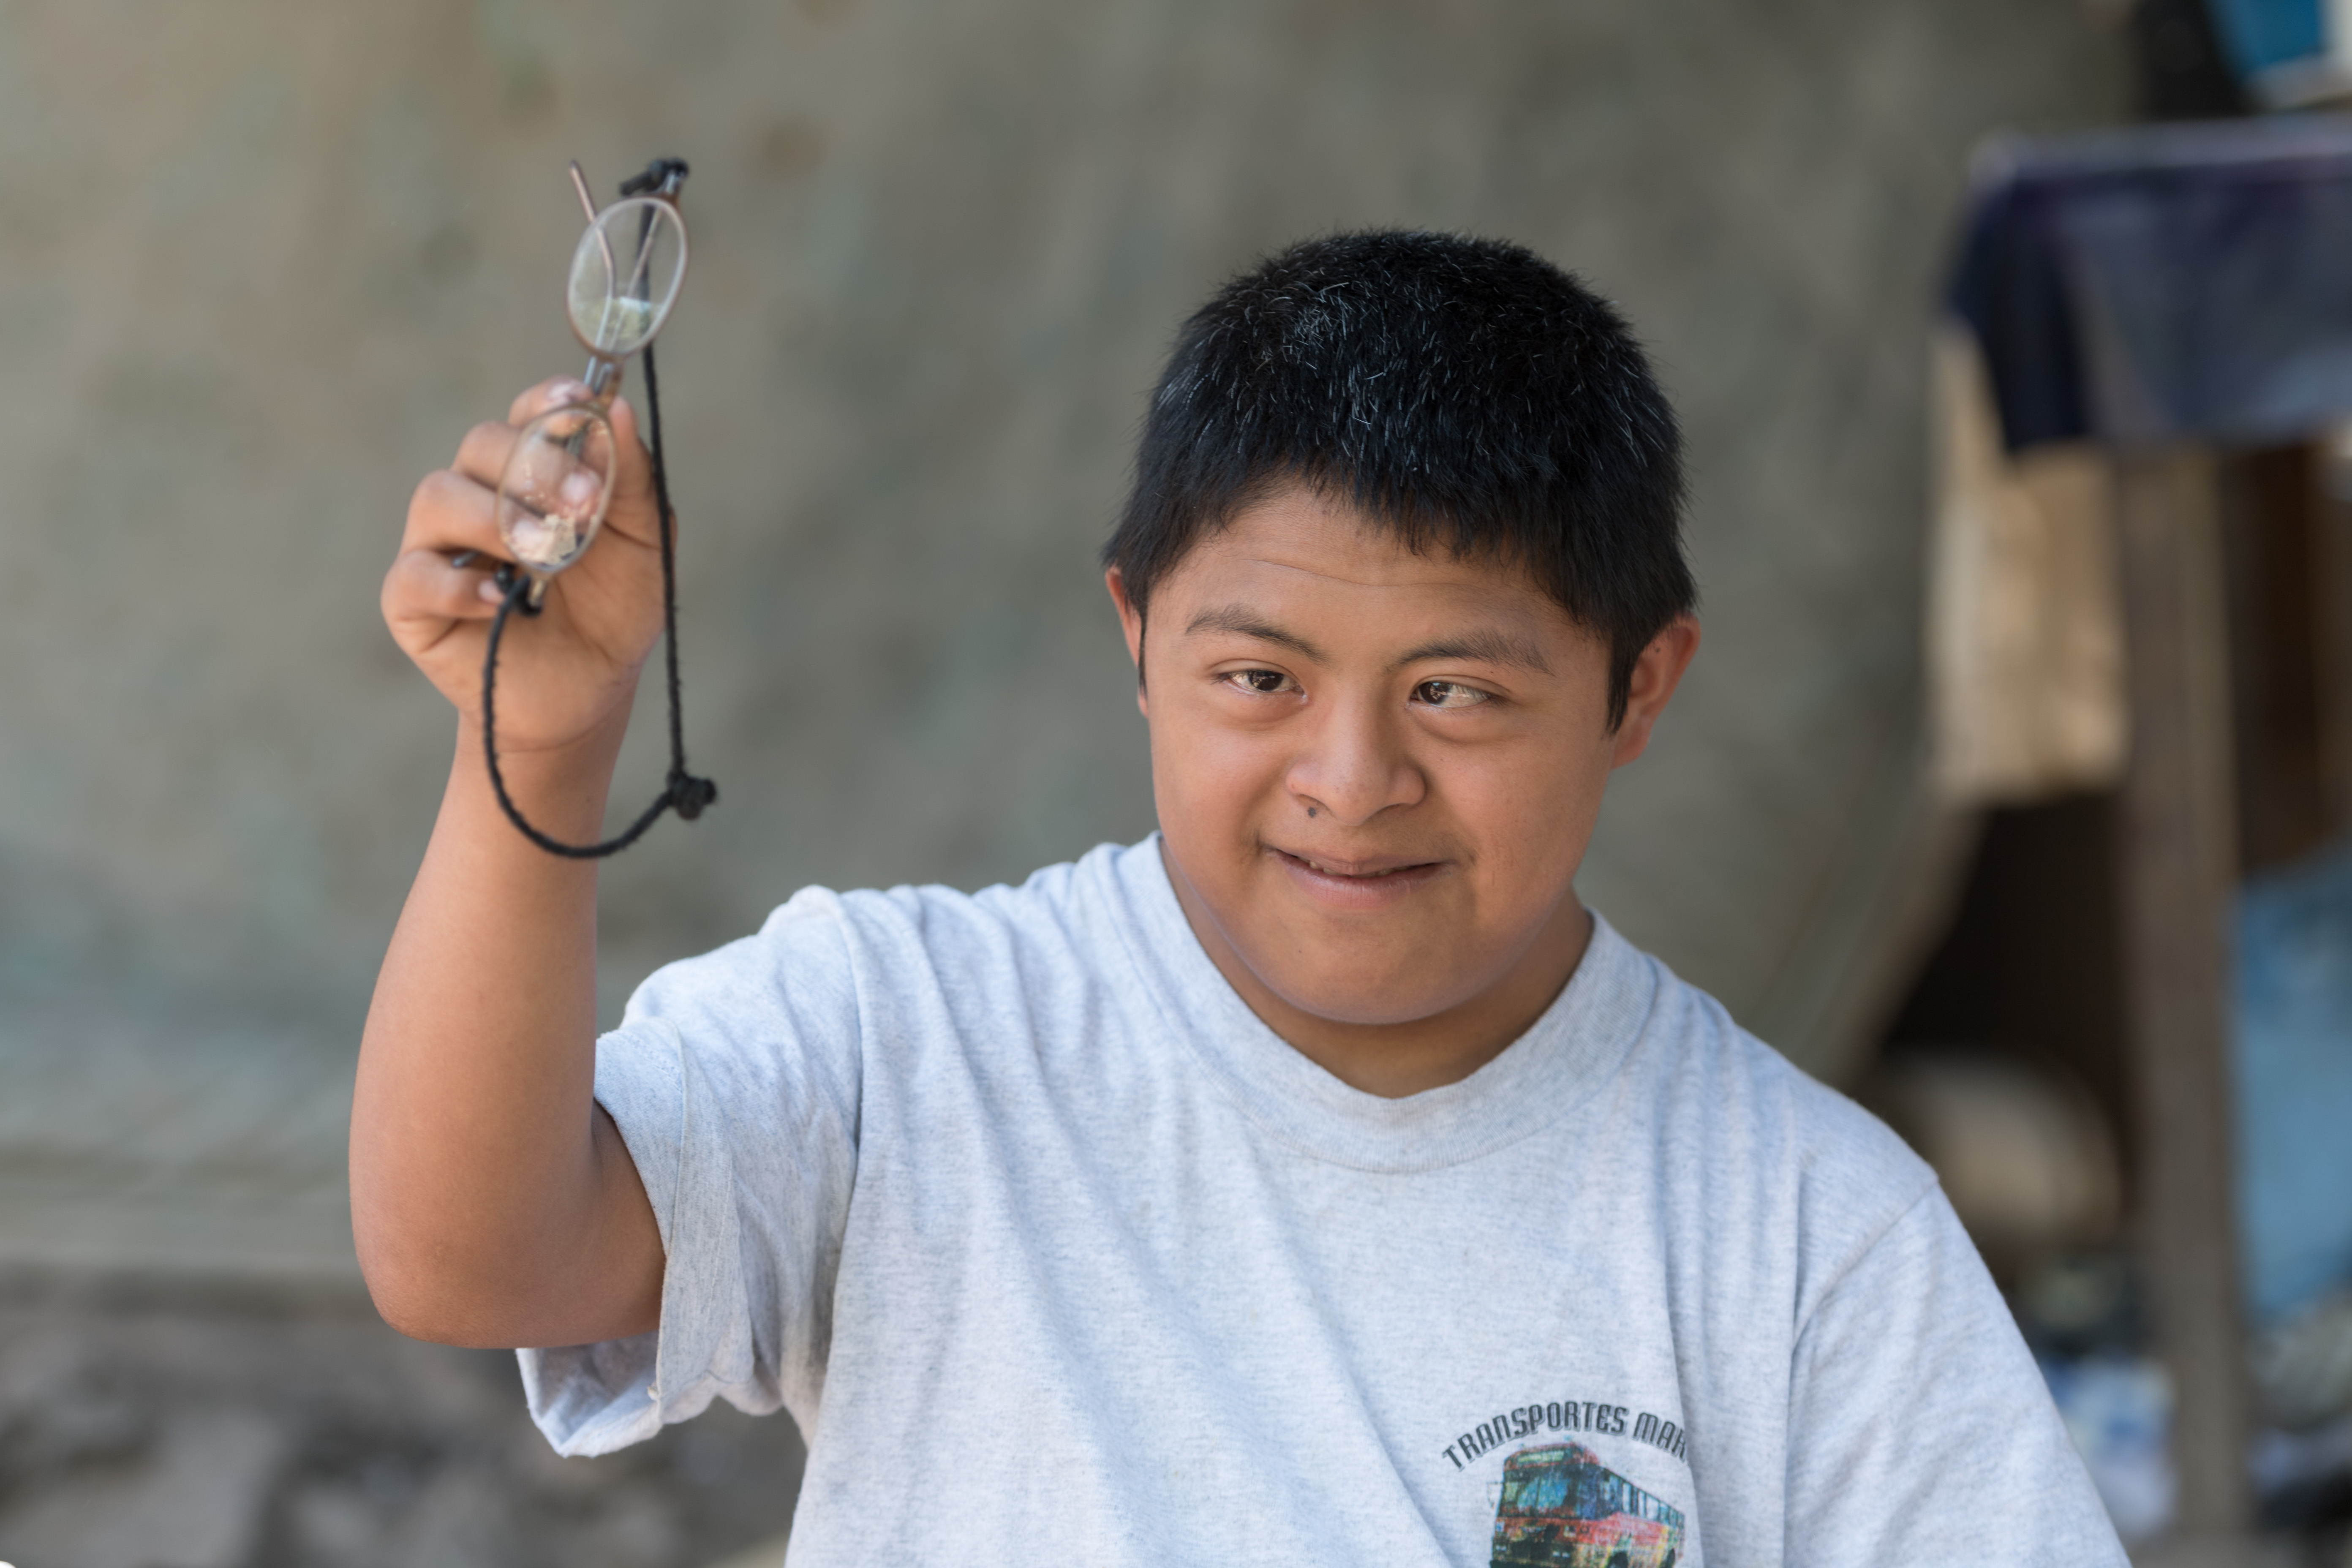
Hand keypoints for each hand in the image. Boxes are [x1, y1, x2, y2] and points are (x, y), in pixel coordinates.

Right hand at [382, 378, 666, 754]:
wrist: (591, 691)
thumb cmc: (614, 612)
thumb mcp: (644, 547)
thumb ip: (631, 482)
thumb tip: (617, 407)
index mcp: (531, 474)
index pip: (526, 415)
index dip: (547, 402)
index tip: (580, 403)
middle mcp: (478, 495)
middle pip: (481, 444)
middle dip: (534, 467)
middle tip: (583, 506)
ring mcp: (437, 544)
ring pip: (437, 495)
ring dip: (495, 518)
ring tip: (543, 556)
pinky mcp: (411, 600)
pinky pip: (415, 573)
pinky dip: (460, 584)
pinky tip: (503, 601)